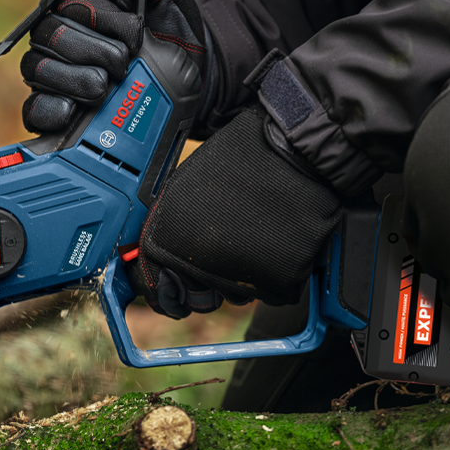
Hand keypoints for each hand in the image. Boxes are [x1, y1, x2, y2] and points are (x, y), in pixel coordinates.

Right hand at [21, 0, 213, 133]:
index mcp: (81, 2)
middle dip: (87, 51)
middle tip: (121, 65)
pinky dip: (47, 110)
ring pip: (35, 69)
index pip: (69, 5)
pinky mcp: (54, 105)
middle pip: (47, 36)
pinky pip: (33, 108)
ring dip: (70, 80)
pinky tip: (70, 111)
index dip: (100, 21)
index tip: (134, 37)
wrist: (190, 75)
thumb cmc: (171, 30)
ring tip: (102, 89)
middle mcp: (60, 34)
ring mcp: (53, 70)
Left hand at [128, 107, 341, 317]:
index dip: (169, 292)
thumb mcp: (182, 189)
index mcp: (168, 242)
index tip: (175, 290)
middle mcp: (199, 263)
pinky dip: (277, 274)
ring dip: (242, 278)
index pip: (159, 292)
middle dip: (208, 283)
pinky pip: (274, 292)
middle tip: (226, 252)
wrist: (292, 150)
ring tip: (253, 235)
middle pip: (199, 299)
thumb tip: (157, 262)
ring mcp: (239, 274)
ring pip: (236, 296)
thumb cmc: (238, 160)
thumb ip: (167, 229)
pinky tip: (275, 239)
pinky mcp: (280, 280)